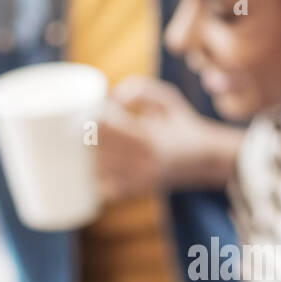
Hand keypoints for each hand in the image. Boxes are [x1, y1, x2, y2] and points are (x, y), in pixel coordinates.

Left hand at [95, 76, 237, 200]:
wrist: (205, 159)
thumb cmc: (182, 124)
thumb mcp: (166, 98)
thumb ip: (138, 89)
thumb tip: (110, 97)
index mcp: (149, 137)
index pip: (106, 127)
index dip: (90, 118)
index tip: (85, 109)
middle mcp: (143, 162)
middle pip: (95, 149)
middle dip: (82, 136)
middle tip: (75, 126)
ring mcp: (138, 180)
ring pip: (96, 169)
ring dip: (84, 156)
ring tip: (82, 143)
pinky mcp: (135, 192)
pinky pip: (103, 189)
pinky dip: (93, 178)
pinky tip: (91, 166)